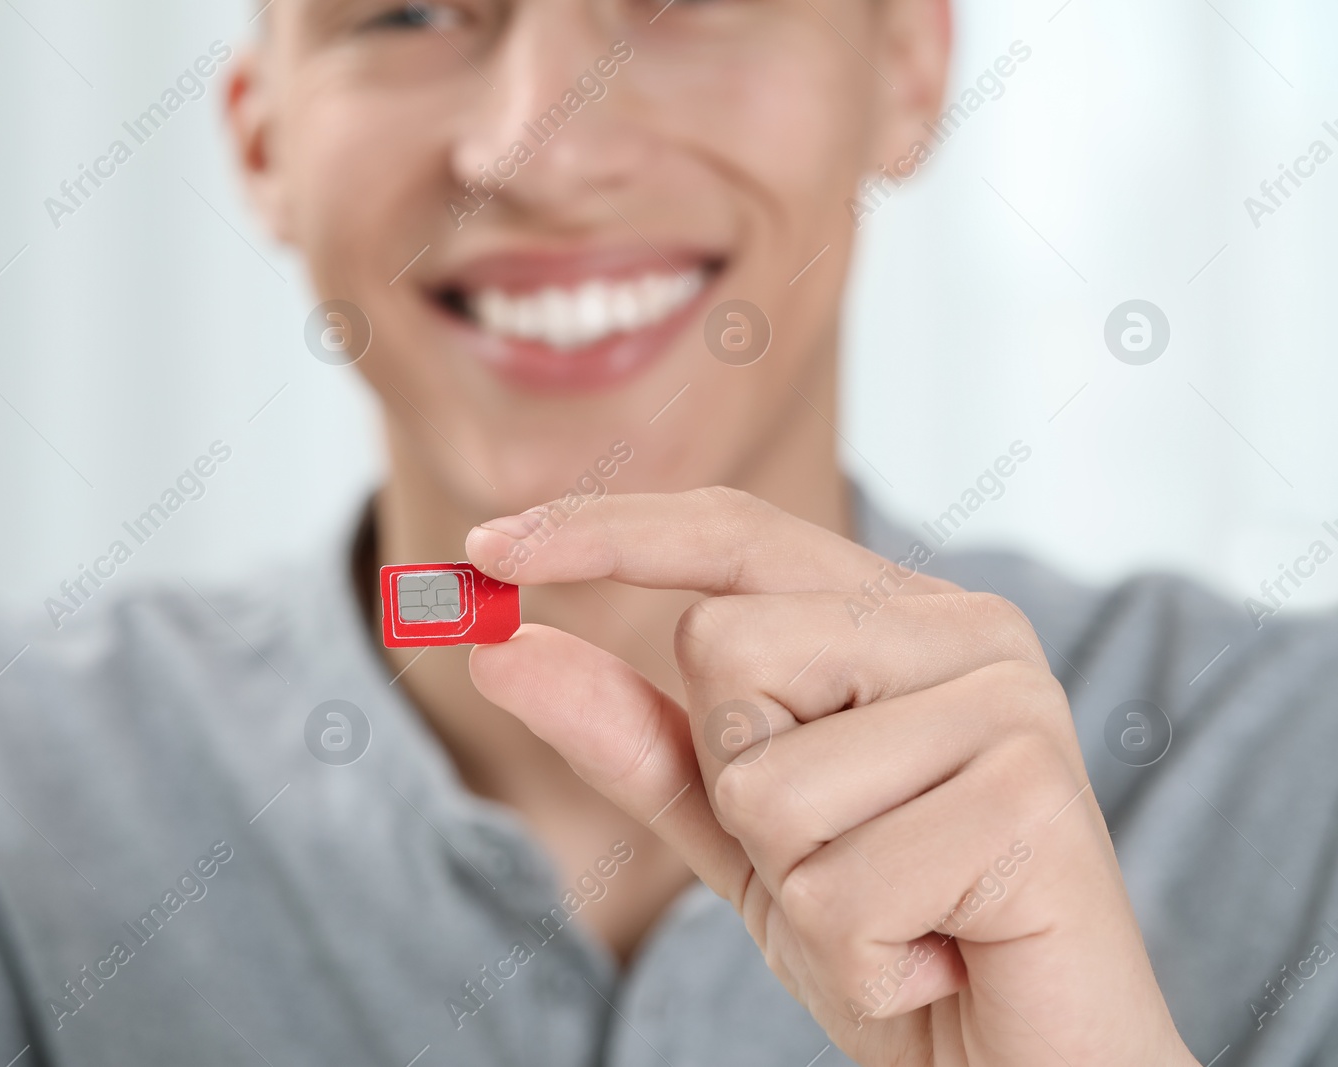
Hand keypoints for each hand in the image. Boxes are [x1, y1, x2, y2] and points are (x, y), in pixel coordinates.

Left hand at [464, 487, 1195, 1065]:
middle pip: (722, 648)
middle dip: (739, 791)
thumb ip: (633, 736)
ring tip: (898, 914)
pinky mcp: (1033, 801)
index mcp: (901, 617)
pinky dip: (856, 956)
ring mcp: (1010, 707)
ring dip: (798, 887)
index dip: (607, 531)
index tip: (483, 549)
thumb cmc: (895, 936)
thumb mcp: (737, 831)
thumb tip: (505, 649)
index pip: (734, 531)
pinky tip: (936, 957)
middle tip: (842, 857)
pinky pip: (836, 883)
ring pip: (765, 778)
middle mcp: (967, 632)